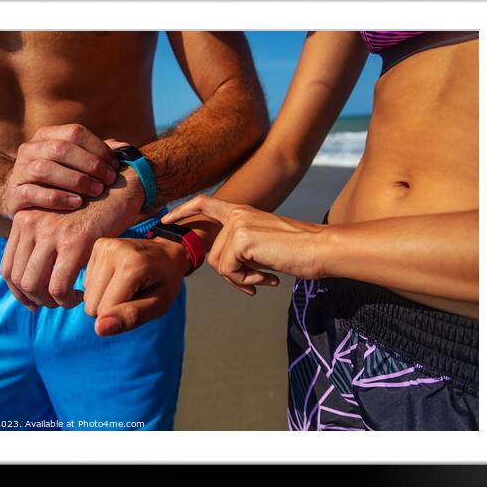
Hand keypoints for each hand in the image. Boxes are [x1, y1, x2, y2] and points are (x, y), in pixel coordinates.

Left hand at [0, 171, 143, 309]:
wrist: (121, 188)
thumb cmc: (93, 207)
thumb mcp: (59, 219)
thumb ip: (42, 241)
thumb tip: (33, 278)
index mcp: (24, 218)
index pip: (7, 266)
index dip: (18, 292)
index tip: (33, 302)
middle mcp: (32, 223)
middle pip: (18, 278)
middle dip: (35, 300)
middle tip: (55, 304)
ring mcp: (51, 232)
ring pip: (34, 284)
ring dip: (51, 301)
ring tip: (69, 300)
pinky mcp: (74, 241)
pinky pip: (59, 285)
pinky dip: (67, 299)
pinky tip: (81, 295)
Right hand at [2, 124, 119, 217]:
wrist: (25, 202)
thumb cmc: (61, 181)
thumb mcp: (76, 164)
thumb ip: (97, 154)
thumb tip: (124, 147)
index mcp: (47, 136)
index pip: (74, 132)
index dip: (98, 148)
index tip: (115, 166)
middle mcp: (30, 149)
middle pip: (60, 149)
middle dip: (90, 164)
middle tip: (109, 180)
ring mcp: (19, 171)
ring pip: (45, 169)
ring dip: (76, 180)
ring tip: (97, 192)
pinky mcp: (13, 194)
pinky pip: (33, 193)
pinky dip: (57, 198)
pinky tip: (76, 203)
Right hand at [84, 237, 189, 335]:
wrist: (167, 252)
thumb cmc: (165, 281)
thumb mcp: (159, 305)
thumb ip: (131, 317)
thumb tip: (99, 328)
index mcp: (132, 265)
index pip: (104, 311)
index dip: (120, 315)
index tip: (139, 301)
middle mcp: (113, 251)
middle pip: (92, 304)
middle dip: (110, 307)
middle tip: (133, 293)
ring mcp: (104, 246)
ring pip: (87, 295)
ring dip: (105, 296)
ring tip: (126, 285)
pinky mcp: (98, 246)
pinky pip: (87, 283)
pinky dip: (101, 286)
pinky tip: (118, 277)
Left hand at [162, 194, 326, 294]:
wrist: (320, 249)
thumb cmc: (299, 251)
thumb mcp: (265, 244)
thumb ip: (243, 247)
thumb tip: (225, 265)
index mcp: (242, 211)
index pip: (204, 203)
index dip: (183, 210)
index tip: (166, 220)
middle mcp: (238, 214)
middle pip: (213, 253)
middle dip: (232, 274)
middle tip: (256, 283)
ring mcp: (238, 225)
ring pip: (220, 265)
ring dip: (241, 279)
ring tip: (264, 279)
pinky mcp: (242, 239)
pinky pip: (229, 270)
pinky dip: (246, 281)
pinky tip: (267, 279)